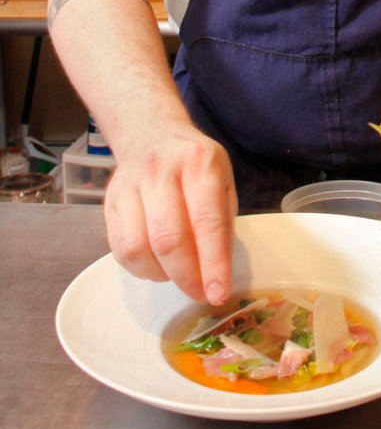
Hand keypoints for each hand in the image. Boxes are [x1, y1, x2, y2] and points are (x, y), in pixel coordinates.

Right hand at [104, 126, 237, 304]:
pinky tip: (157, 265)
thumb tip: (217, 275)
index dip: (213, 263)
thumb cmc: (195, 165)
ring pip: (138, 248)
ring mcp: (130, 185)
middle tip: (201, 293)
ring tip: (178, 275)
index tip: (219, 294)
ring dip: (161, 275)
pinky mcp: (110, 202)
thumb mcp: (223, 181)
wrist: (152, 133)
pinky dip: (140, 268)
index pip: (207, 220)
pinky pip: (120, 249)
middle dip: (186, 277)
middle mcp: (161, 171)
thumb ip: (222, 224)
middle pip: (168, 238)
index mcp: (199, 163)